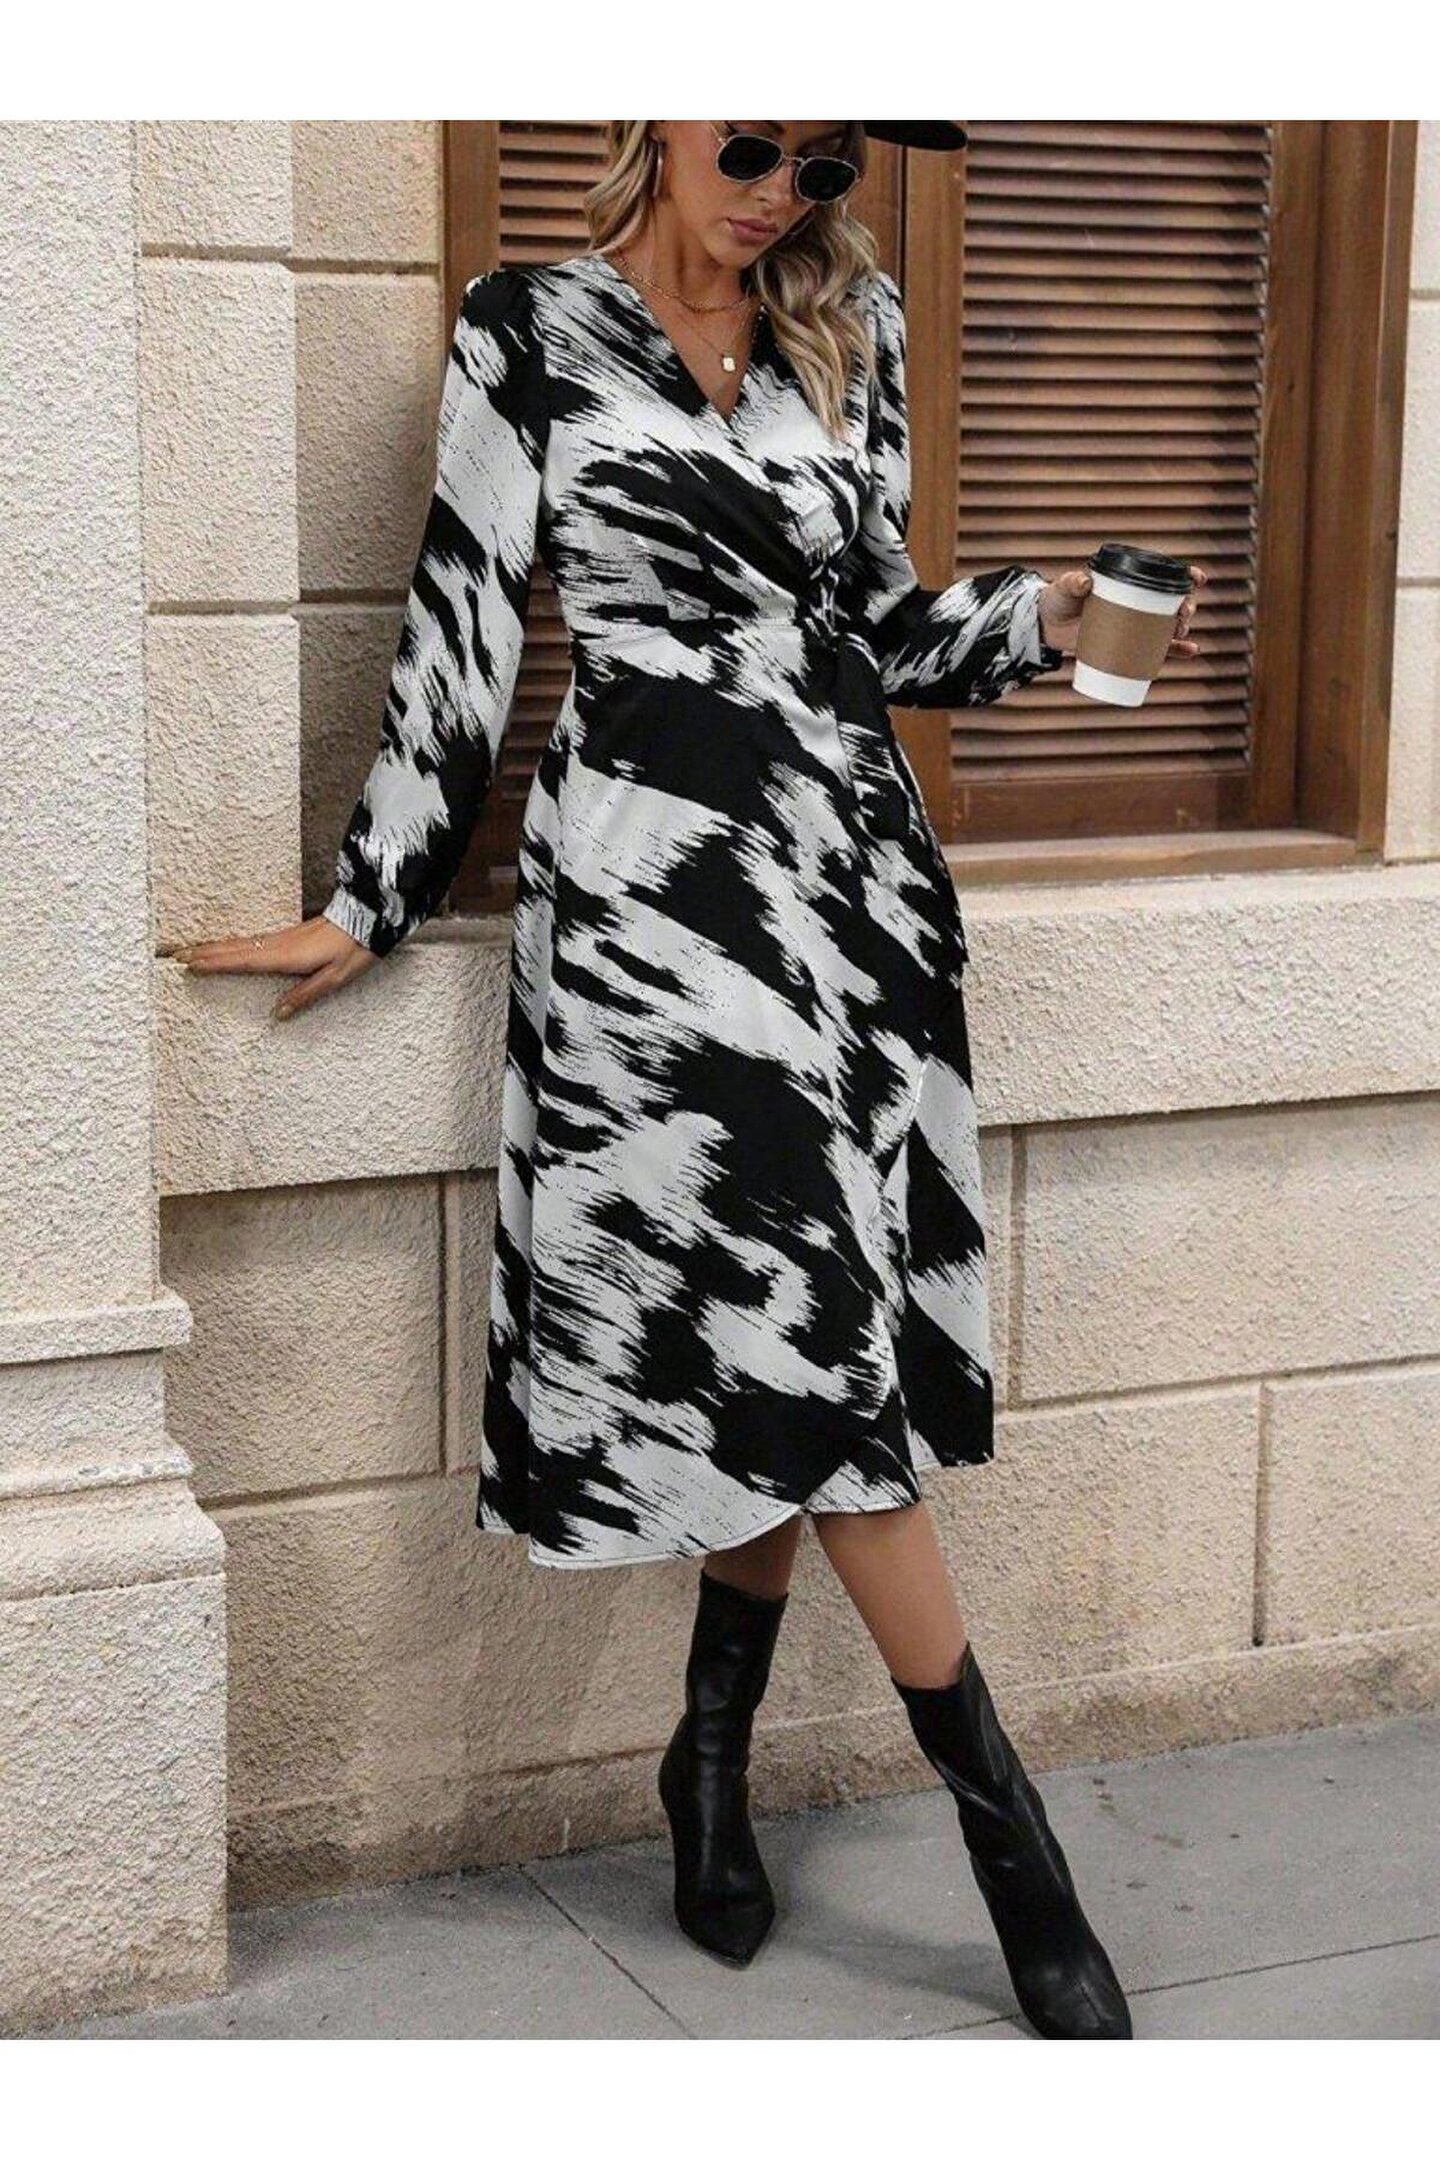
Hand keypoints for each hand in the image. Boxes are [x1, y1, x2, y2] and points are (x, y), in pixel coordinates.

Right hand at [171, 915, 377, 1020]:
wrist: (366, 919)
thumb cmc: (353, 950)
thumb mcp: (334, 979)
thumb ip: (304, 996)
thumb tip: (277, 1014)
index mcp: (285, 956)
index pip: (242, 961)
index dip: (215, 963)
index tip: (189, 965)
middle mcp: (277, 944)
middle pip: (233, 949)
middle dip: (202, 952)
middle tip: (173, 955)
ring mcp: (281, 938)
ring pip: (239, 943)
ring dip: (212, 947)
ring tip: (189, 950)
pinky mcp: (287, 936)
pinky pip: (251, 940)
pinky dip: (231, 944)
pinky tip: (226, 947)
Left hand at [1038, 562, 1208, 658]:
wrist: (1047, 626)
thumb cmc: (1058, 600)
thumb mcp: (1065, 588)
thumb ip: (1073, 582)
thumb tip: (1085, 583)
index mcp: (1129, 582)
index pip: (1163, 575)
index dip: (1186, 575)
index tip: (1197, 579)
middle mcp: (1138, 602)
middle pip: (1173, 601)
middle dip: (1187, 606)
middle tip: (1183, 614)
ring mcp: (1134, 624)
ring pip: (1169, 625)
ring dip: (1183, 627)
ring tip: (1182, 632)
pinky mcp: (1128, 645)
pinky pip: (1158, 649)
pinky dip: (1177, 650)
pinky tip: (1192, 651)